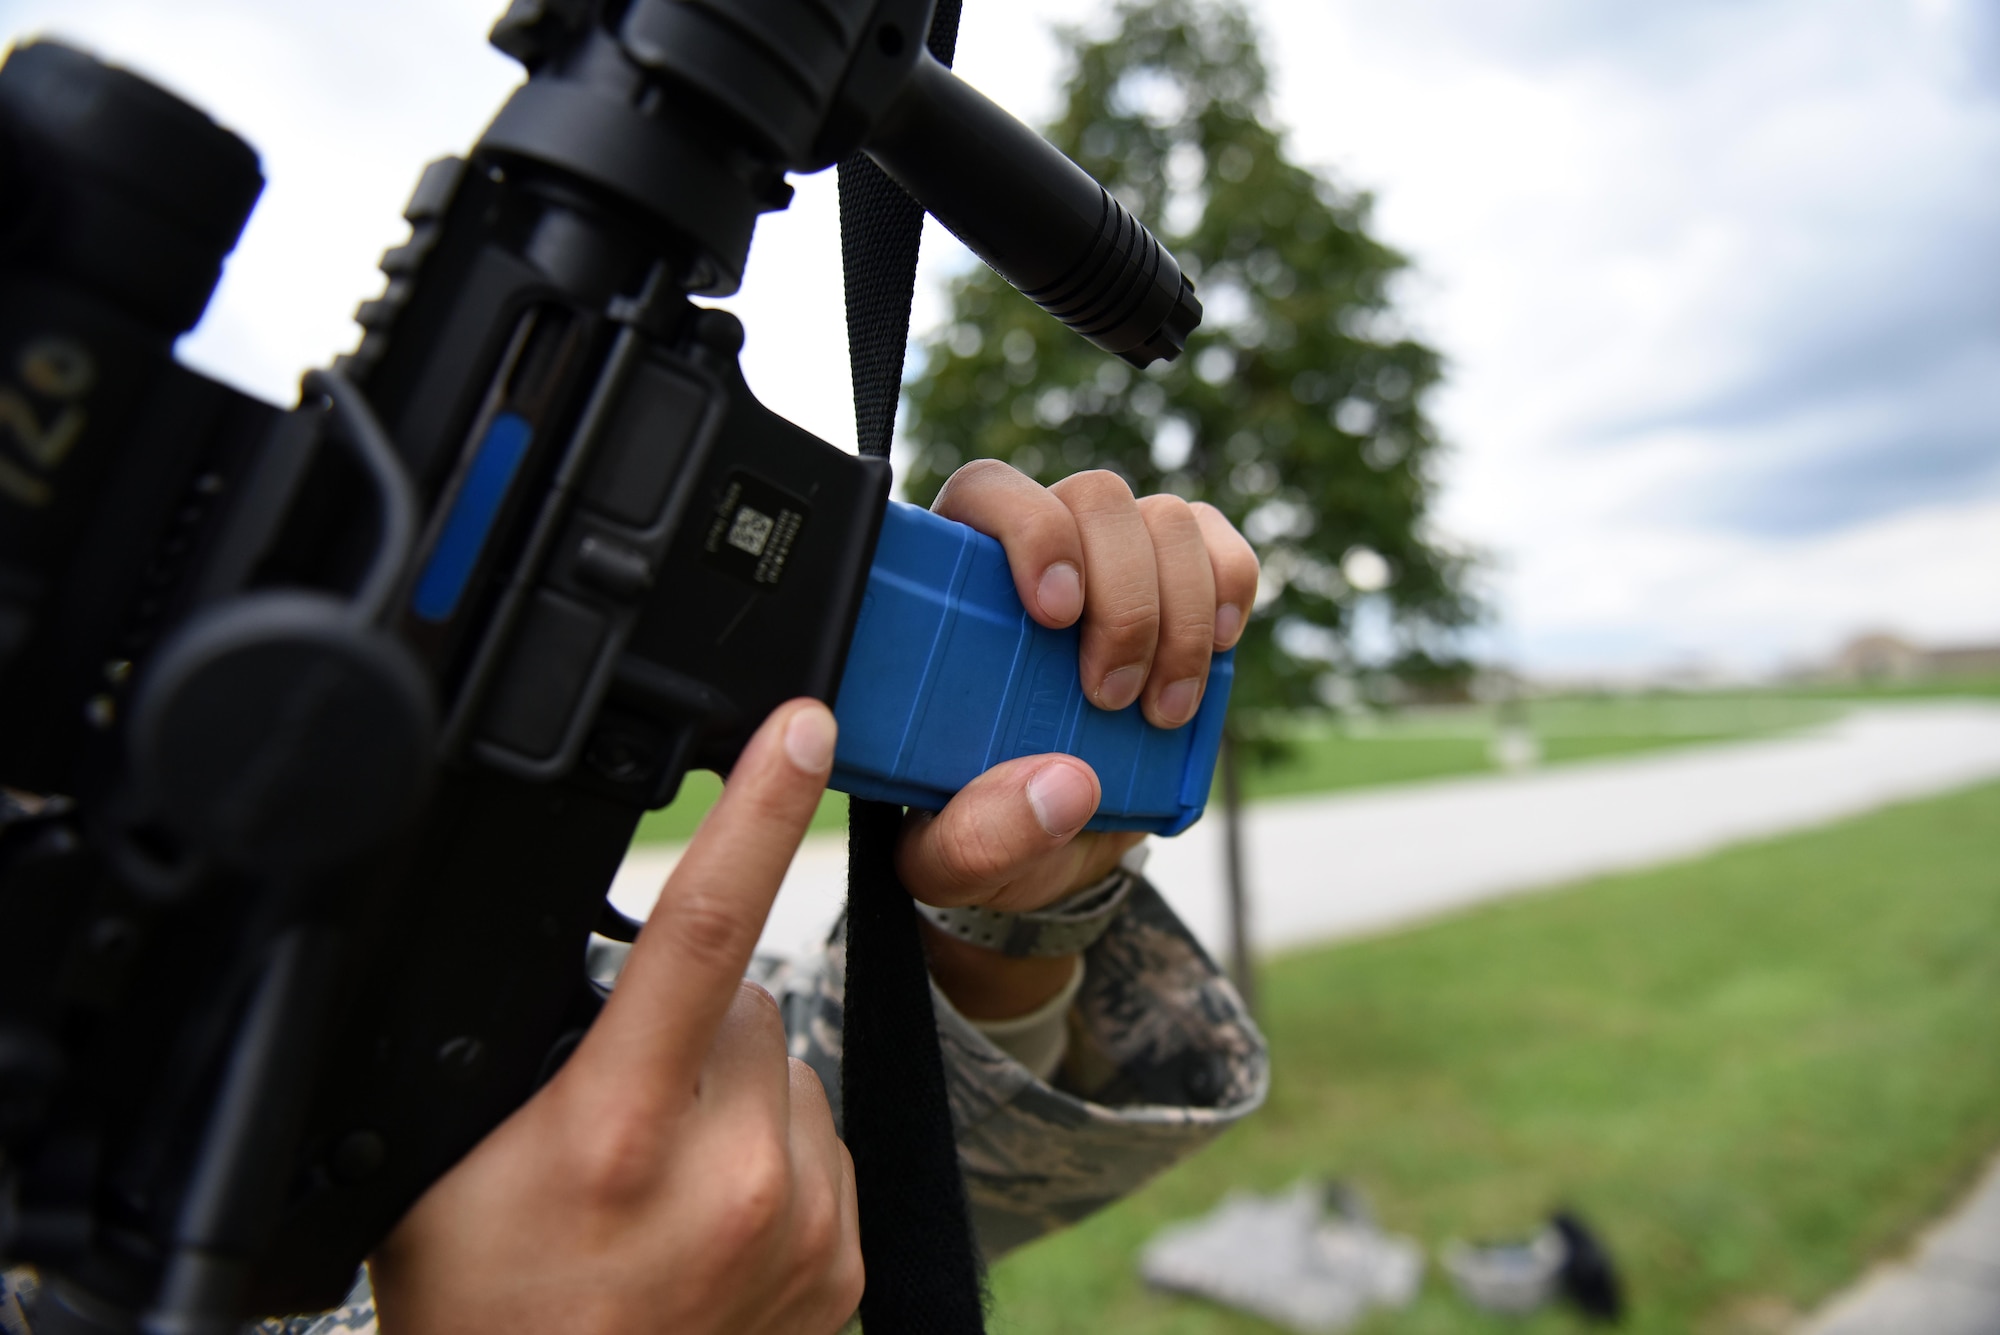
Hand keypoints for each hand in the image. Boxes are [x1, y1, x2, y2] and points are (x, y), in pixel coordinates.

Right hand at [370, 701, 861, 1334]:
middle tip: (618, 1115)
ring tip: (661, 1183)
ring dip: (737, 1091)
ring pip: (787, 1066)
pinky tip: (712, 1220)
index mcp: (616, 1131)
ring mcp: (801, 1224)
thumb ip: (516, 1042)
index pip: (699, 928)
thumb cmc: (489, 1304)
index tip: (802, 727)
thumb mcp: (450, 1163)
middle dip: (692, 1018)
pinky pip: (821, 1139)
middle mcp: (728, 1175)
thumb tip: (571, 936)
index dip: (755, 811)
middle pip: (747, 995)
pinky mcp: (846, 1261)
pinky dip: (773, 1153)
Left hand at [898, 463, 1257, 1017]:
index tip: (1056, 616)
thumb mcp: (948, 857)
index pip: (990, 493)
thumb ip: (980, 833)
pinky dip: (1230, 586)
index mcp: (951, 584)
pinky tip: (1217, 648)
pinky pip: (1216, 543)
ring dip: (1179, 612)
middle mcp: (1035, 550)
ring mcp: (1111, 561)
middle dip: (1124, 598)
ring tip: (1162, 711)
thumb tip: (1067, 784)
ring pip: (1164, 519)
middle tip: (1112, 698)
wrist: (1043, 845)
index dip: (1033, 530)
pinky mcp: (1175, 586)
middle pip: (1093, 499)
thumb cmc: (974, 828)